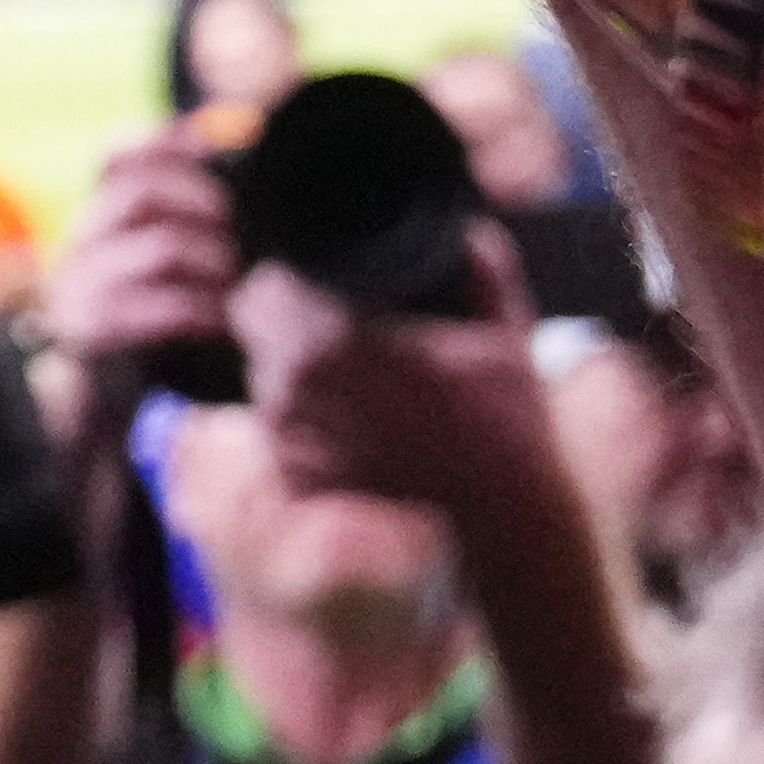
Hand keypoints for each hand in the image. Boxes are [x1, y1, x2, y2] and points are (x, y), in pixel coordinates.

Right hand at [31, 142, 239, 442]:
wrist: (103, 400)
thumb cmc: (148, 325)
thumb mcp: (159, 267)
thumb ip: (183, 222)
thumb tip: (232, 162)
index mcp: (97, 219)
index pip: (114, 155)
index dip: (162, 140)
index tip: (211, 141)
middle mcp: (80, 243)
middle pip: (142, 189)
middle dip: (204, 201)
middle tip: (238, 231)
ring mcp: (80, 286)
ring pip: (163, 247)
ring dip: (216, 263)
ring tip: (236, 284)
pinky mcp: (92, 331)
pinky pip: (163, 307)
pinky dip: (204, 311)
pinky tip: (221, 323)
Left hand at [238, 224, 550, 515]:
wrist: (503, 530)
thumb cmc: (507, 432)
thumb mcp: (508, 333)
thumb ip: (483, 265)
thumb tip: (465, 232)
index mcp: (338, 343)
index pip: (261, 292)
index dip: (284, 282)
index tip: (313, 283)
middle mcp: (300, 393)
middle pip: (254, 333)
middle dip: (287, 323)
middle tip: (337, 326)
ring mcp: (293, 444)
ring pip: (265, 380)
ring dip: (296, 372)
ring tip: (359, 380)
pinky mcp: (298, 482)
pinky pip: (282, 431)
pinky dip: (309, 421)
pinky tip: (359, 426)